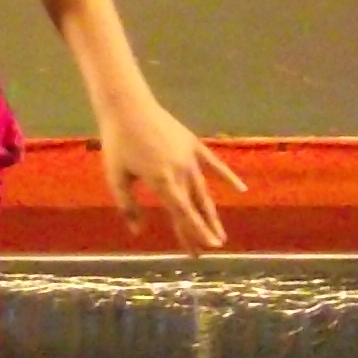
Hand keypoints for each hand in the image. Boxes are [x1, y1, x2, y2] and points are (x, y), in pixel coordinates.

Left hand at [99, 96, 245, 252]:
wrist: (128, 106)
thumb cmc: (118, 142)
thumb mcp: (116, 177)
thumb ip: (128, 206)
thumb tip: (138, 231)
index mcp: (161, 181)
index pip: (182, 213)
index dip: (195, 232)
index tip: (206, 249)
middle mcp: (181, 171)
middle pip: (194, 207)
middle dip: (201, 231)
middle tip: (208, 251)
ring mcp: (190, 158)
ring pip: (204, 191)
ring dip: (211, 214)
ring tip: (220, 235)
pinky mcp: (193, 145)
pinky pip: (214, 164)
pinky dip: (228, 178)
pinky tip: (241, 190)